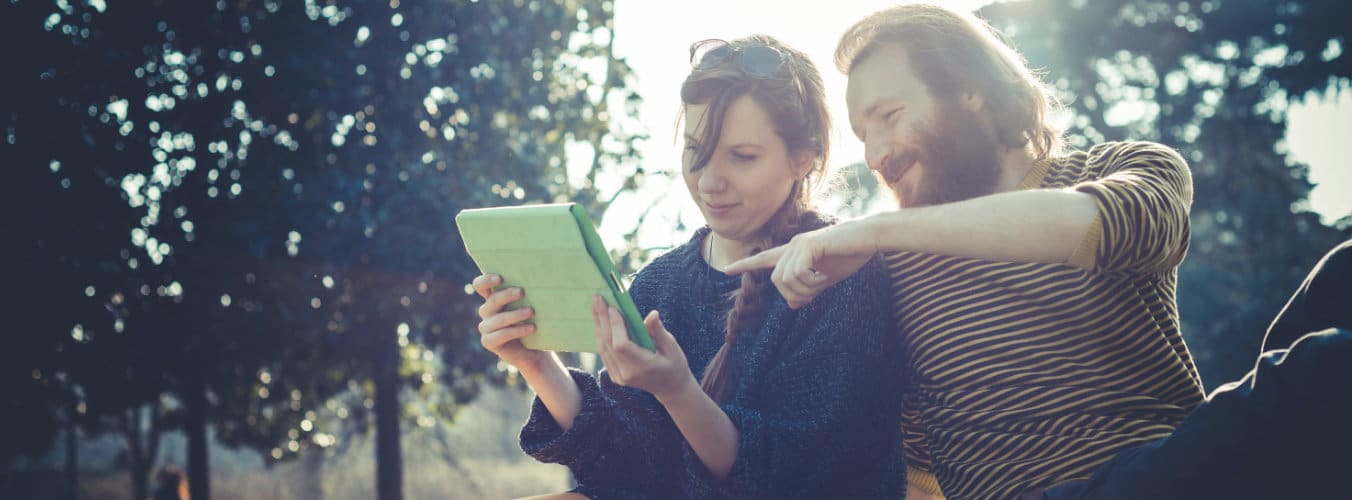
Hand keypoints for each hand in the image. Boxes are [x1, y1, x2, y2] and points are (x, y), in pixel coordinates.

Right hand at [473, 274, 551, 371]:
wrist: (534, 349)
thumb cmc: (535, 321)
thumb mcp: (533, 305)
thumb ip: (531, 293)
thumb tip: (544, 278)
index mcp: (493, 298)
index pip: (481, 285)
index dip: (486, 280)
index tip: (500, 278)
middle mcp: (487, 311)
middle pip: (492, 300)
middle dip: (507, 295)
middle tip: (522, 292)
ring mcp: (486, 327)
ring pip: (498, 319)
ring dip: (515, 314)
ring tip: (532, 311)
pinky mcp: (488, 342)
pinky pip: (501, 334)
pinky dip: (517, 330)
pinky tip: (532, 328)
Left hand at [590, 295, 695, 400]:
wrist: (670, 387)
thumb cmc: (674, 365)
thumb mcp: (672, 347)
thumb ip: (658, 332)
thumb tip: (652, 314)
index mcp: (643, 367)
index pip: (622, 346)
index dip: (616, 326)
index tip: (614, 307)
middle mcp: (627, 374)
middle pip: (608, 344)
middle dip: (602, 319)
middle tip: (598, 298)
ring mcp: (618, 376)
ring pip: (603, 347)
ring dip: (599, 324)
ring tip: (596, 305)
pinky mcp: (614, 374)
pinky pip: (604, 352)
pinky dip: (601, 334)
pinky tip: (600, 320)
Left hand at [722, 221, 875, 308]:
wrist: (870, 238)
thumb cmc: (851, 255)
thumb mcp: (826, 279)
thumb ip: (808, 289)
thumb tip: (791, 304)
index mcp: (795, 252)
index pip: (765, 259)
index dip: (746, 265)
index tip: (727, 269)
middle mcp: (792, 245)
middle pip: (777, 280)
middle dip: (795, 294)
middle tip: (817, 290)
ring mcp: (799, 243)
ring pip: (785, 279)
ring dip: (806, 289)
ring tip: (823, 281)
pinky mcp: (809, 244)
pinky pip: (797, 273)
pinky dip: (811, 282)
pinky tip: (825, 275)